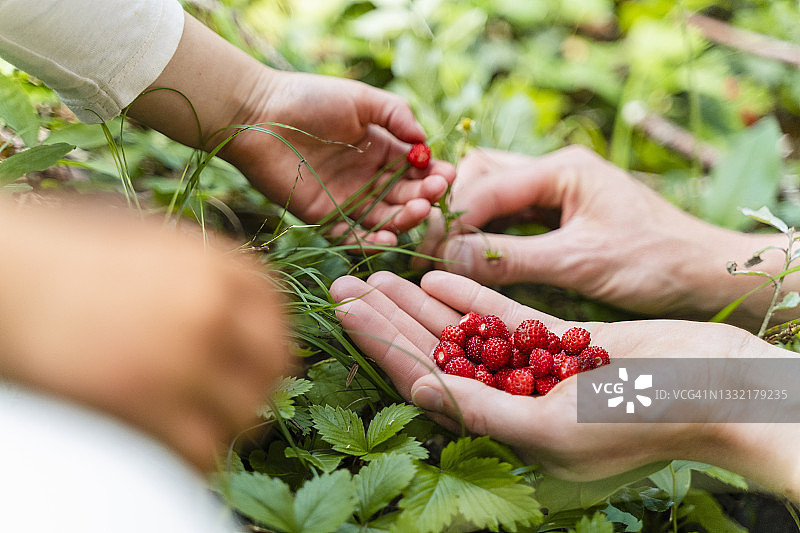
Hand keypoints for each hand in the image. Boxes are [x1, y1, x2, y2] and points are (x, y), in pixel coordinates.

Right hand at [0, 201, 288, 470]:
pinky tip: (182, 451)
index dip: (272, 337)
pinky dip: (200, 457)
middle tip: (239, 402)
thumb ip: (193, 266)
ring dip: (231, 425)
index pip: (276, 305)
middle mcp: (209, 306)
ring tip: (207, 427)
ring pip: (246, 411)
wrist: (1, 281)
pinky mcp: (147, 404)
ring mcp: (182, 355)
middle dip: (262, 386)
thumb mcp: (141, 239)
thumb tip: (228, 300)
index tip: (260, 358)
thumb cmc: (60, 258)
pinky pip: (205, 448)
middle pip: (274, 362)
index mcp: (211, 262)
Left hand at [129, 15, 454, 246]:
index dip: (432, 174)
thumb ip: (396, 114)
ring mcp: (346, 199)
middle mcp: (366, 177)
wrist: (258, 114)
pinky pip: (351, 236)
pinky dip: (370, 242)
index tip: (447, 175)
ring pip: (383, 218)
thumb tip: (424, 141)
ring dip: (404, 219)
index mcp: (378, 149)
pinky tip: (388, 237)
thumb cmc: (309, 99)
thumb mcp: (360, 98)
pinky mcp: (323, 217)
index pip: (414, 169)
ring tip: (417, 211)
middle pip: (403, 196)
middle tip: (433, 193)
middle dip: (423, 196)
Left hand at [330, 270, 799, 501]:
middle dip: (386, 318)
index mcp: (503, 430)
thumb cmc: (641, 420)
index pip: (425, 382)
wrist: (718, 388)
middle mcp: (510, 399)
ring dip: (419, 301)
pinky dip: (469, 295)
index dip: (382, 346)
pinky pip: (504, 315)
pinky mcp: (558, 339)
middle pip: (433, 352)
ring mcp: (532, 366)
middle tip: (343, 283)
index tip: (346, 311)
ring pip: (461, 330)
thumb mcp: (556, 426)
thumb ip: (485, 412)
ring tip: (376, 272)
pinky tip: (434, 275)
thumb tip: (421, 392)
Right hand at [418, 146, 788, 329]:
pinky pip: (513, 216)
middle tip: (439, 251)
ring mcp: (561, 190)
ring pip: (495, 193)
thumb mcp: (579, 262)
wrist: (706, 273)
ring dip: (471, 220)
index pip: (487, 185)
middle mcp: (558, 171)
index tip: (432, 254)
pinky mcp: (563, 214)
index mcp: (563, 168)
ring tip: (452, 256)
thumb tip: (447, 260)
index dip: (454, 219)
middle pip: (483, 174)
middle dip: (457, 209)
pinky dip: (491, 234)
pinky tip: (479, 257)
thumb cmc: (654, 263)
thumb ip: (510, 258)